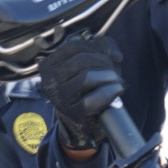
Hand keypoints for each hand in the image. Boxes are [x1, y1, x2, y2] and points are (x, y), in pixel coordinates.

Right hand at [36, 35, 125, 149]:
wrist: (83, 122)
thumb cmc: (88, 88)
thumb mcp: (92, 62)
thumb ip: (103, 46)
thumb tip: (114, 54)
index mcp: (50, 65)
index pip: (73, 46)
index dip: (95, 48)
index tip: (107, 56)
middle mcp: (50, 81)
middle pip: (80, 60)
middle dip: (103, 62)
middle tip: (114, 71)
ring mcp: (60, 98)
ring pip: (85, 77)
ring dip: (108, 75)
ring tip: (117, 80)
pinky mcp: (73, 114)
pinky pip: (92, 100)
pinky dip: (109, 92)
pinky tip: (117, 89)